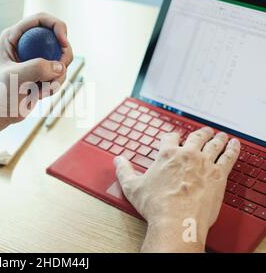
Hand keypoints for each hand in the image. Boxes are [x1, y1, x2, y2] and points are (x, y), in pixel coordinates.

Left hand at [0, 13, 72, 125]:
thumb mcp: (16, 78)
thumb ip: (37, 68)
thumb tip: (61, 66)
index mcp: (14, 36)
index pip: (42, 19)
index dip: (57, 26)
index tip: (63, 43)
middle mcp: (26, 44)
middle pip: (57, 38)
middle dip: (64, 54)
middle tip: (61, 71)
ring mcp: (36, 58)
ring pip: (61, 59)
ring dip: (58, 76)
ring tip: (40, 90)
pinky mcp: (42, 73)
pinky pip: (60, 74)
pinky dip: (55, 86)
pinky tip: (39, 95)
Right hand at [113, 127, 240, 251]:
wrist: (177, 221)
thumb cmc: (156, 205)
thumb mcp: (132, 187)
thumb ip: (124, 170)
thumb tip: (118, 160)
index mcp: (166, 154)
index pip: (170, 137)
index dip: (172, 136)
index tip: (174, 138)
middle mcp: (187, 154)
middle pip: (195, 137)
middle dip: (199, 133)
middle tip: (203, 131)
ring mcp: (205, 163)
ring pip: (213, 144)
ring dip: (217, 138)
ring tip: (220, 135)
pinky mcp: (219, 175)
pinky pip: (228, 157)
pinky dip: (232, 149)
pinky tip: (234, 145)